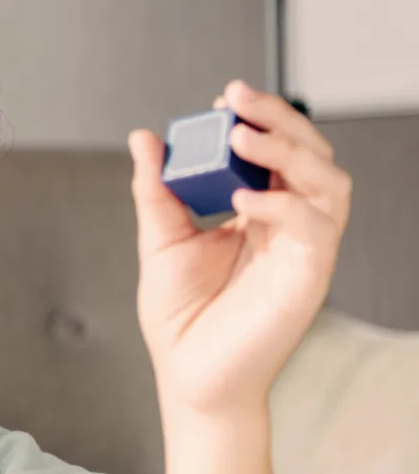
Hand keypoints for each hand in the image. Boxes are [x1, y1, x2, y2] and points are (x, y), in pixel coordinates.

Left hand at [127, 80, 350, 416]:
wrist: (189, 377)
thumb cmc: (182, 317)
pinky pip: (316, 230)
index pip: (279, 152)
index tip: (225, 97)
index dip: (261, 118)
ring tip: (242, 139)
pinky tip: (244, 201)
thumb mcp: (160, 240)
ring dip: (290, 153)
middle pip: (313, 156)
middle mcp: (289, 227)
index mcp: (261, 213)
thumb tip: (144, 138)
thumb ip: (156, 190)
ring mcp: (303, 251)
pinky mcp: (307, 279)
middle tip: (238, 98)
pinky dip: (285, 207)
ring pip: (329, 184)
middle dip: (281, 120)